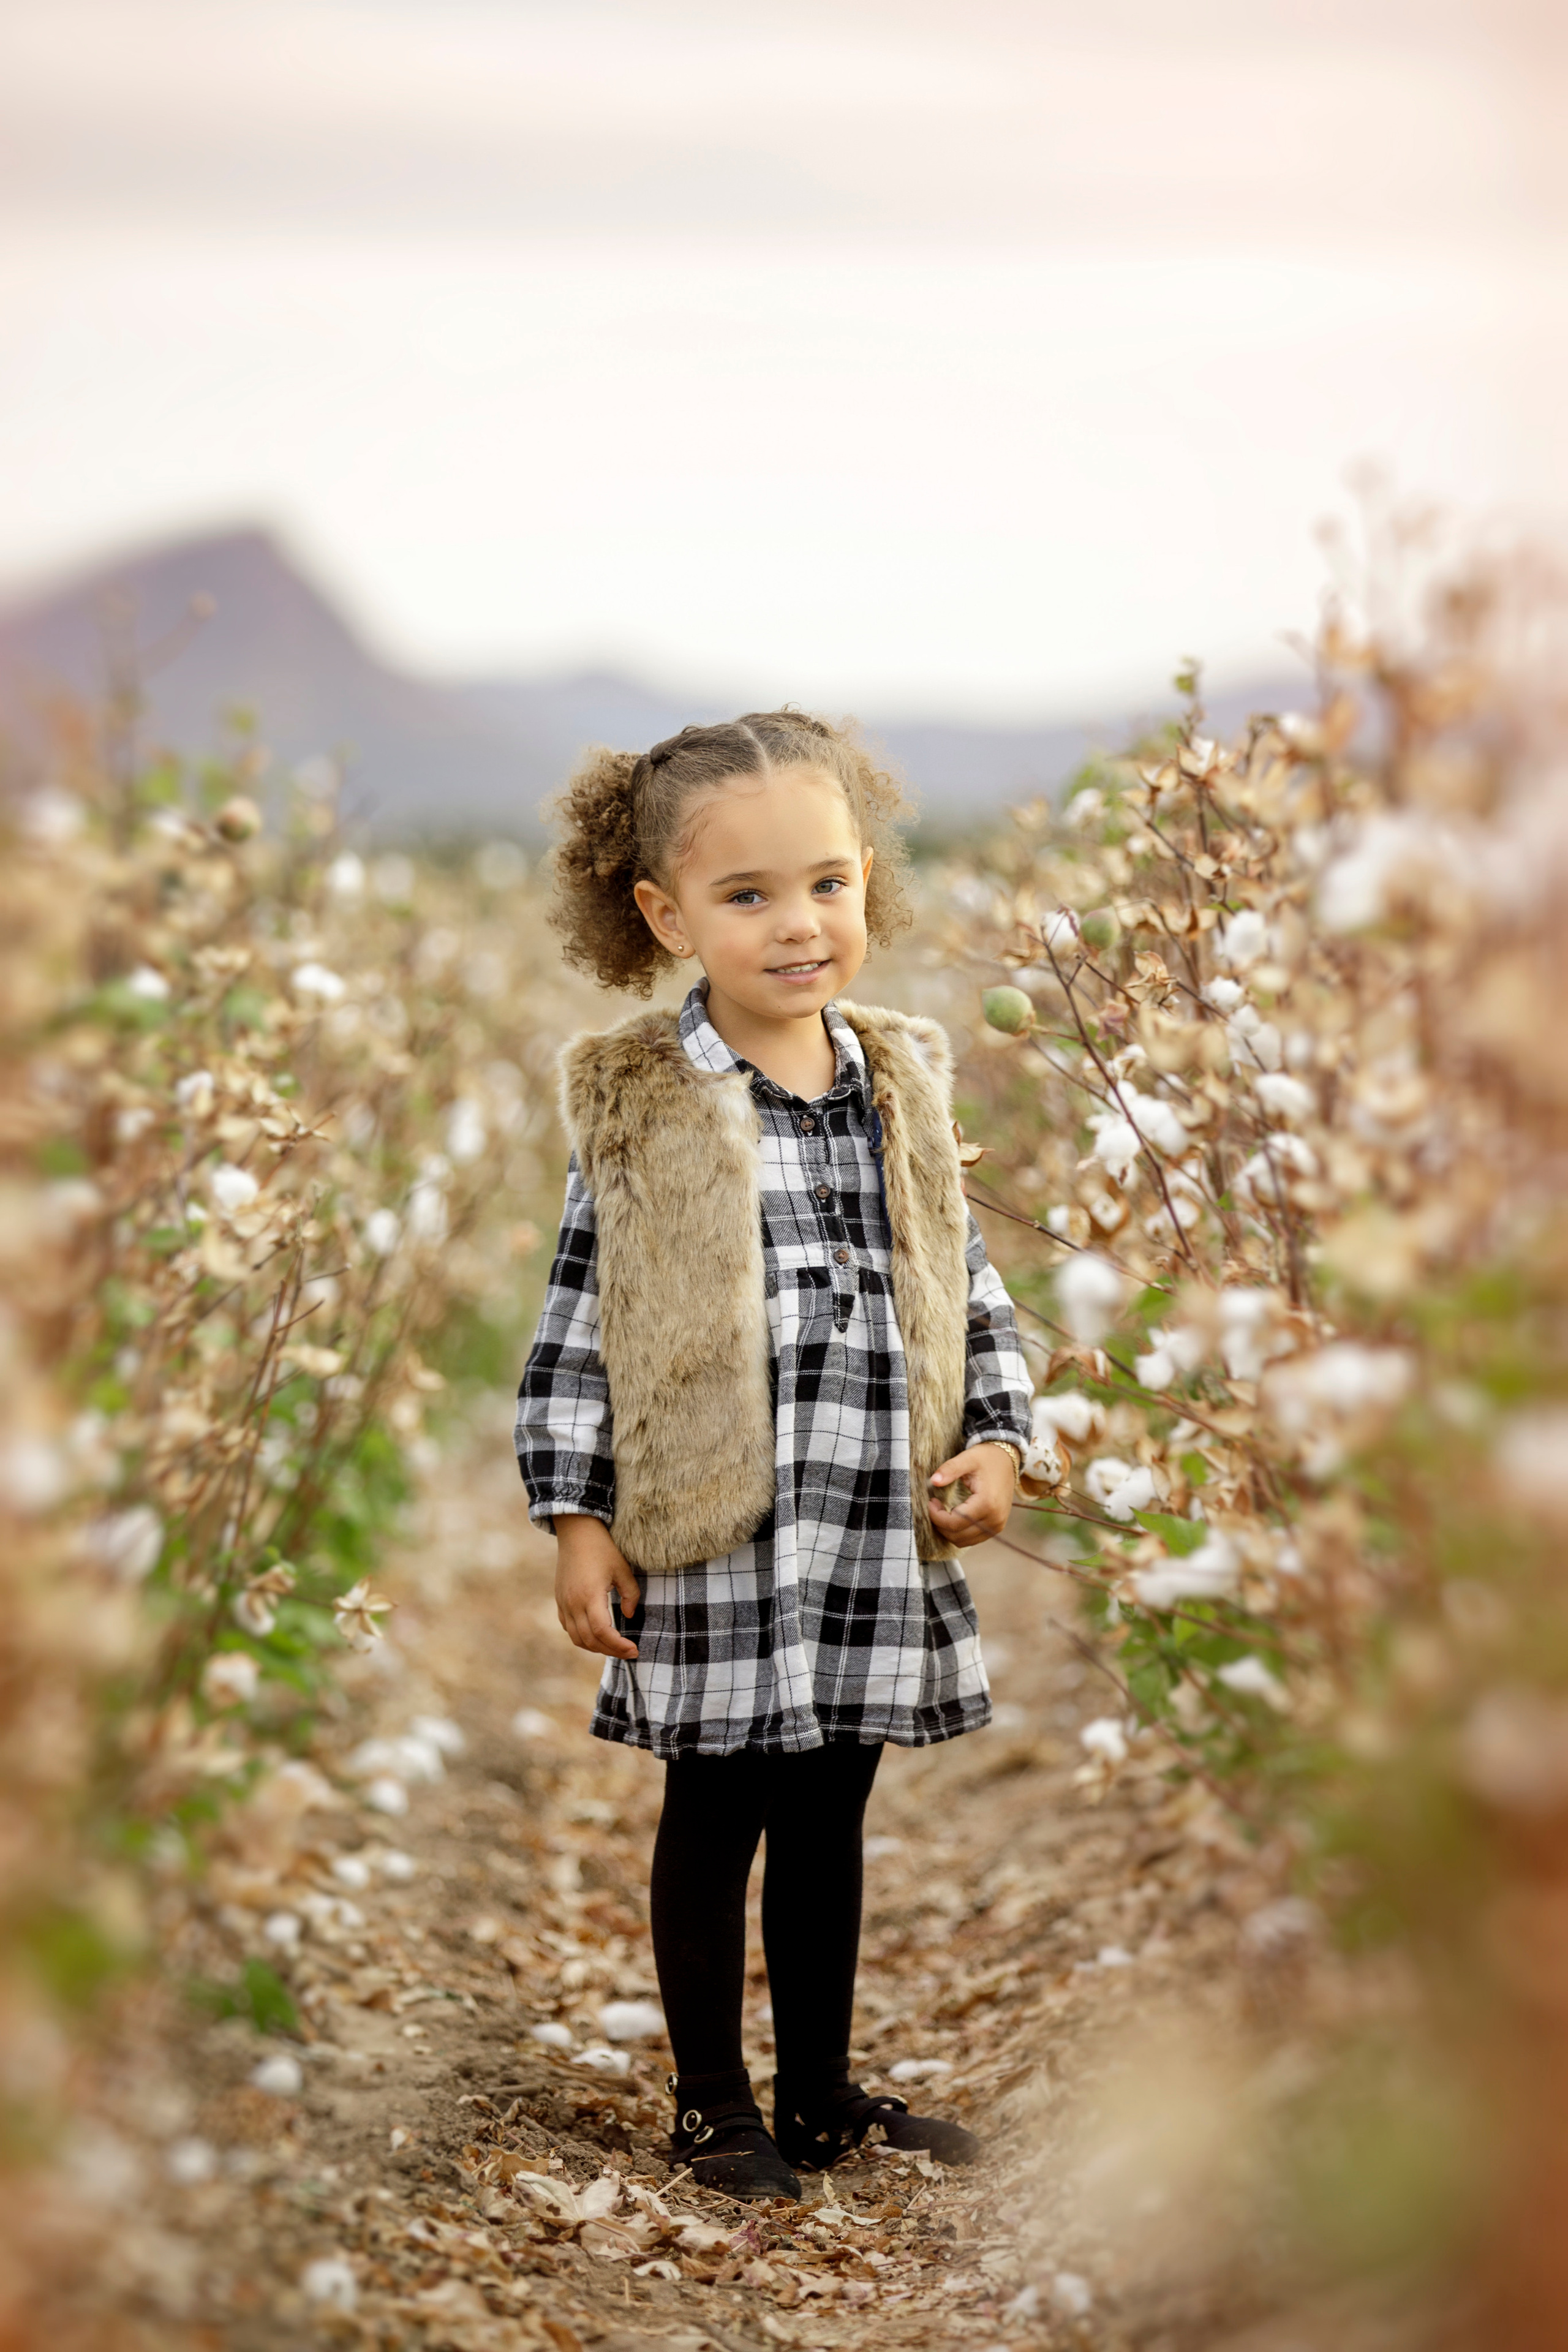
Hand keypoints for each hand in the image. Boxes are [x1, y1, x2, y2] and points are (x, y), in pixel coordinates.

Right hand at [554, 1514, 640, 1658]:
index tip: (634, 1650)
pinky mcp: (559, 1600)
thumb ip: (630, 1595)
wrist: (576, 1532)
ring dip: (595, 1647)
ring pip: (577, 1638)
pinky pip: (568, 1628)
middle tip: (629, 1652)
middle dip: (611, 1651)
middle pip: (589, 1640)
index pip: (602, 1632)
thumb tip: (629, 1616)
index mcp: (589, 1595)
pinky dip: (582, 1637)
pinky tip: (597, 1635)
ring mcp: (563, 1603)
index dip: (618, 1646)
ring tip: (614, 1646)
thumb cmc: (603, 1548)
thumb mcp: (623, 1569)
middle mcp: (573, 1603)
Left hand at [927, 1442, 1017, 1547]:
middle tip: (934, 1506)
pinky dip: (959, 1533)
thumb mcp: (967, 1458)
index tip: (930, 1502)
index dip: (936, 1516)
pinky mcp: (996, 1528)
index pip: (954, 1523)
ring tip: (942, 1512)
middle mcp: (995, 1519)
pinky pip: (972, 1540)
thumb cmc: (986, 1458)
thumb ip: (950, 1469)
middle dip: (940, 1524)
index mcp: (987, 1503)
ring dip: (948, 1531)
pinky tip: (953, 1517)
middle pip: (958, 1535)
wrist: (1007, 1460)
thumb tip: (933, 1481)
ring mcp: (997, 1526)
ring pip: (964, 1541)